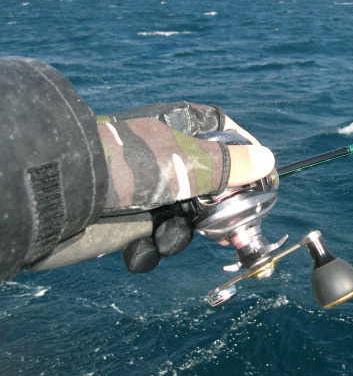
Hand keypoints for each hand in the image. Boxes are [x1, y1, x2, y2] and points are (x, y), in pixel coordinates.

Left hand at [97, 102, 273, 271]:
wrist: (61, 191)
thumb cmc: (130, 164)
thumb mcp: (189, 162)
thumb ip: (230, 165)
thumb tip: (268, 158)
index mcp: (182, 129)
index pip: (226, 134)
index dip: (246, 157)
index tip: (263, 180)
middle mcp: (167, 157)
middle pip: (211, 184)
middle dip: (219, 212)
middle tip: (230, 232)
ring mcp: (148, 187)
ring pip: (184, 217)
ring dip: (178, 234)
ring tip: (164, 234)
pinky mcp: (129, 215)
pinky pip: (154, 236)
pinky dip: (150, 246)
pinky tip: (142, 243)